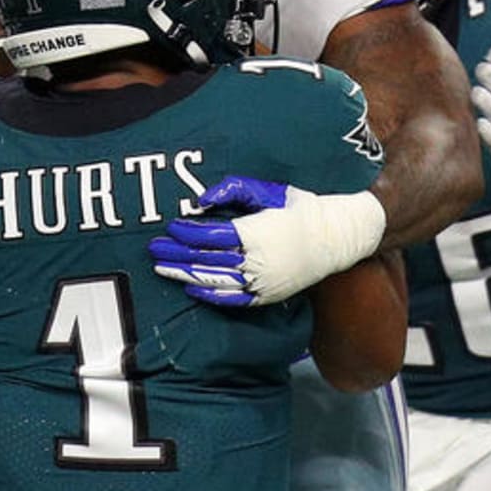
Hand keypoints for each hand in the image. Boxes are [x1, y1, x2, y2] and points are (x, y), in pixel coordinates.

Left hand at [148, 176, 385, 305]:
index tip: (171, 228)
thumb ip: (234, 190)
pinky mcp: (265, 296)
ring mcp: (261, 282)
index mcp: (258, 232)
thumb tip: (200, 201)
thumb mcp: (269, 191)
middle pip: (207, 260)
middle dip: (177, 255)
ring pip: (214, 281)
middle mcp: (258, 261)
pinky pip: (232, 300)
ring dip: (184, 275)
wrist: (337, 238)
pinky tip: (190, 288)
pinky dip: (209, 295)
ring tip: (162, 269)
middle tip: (154, 250)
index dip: (188, 234)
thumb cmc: (300, 209)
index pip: (212, 237)